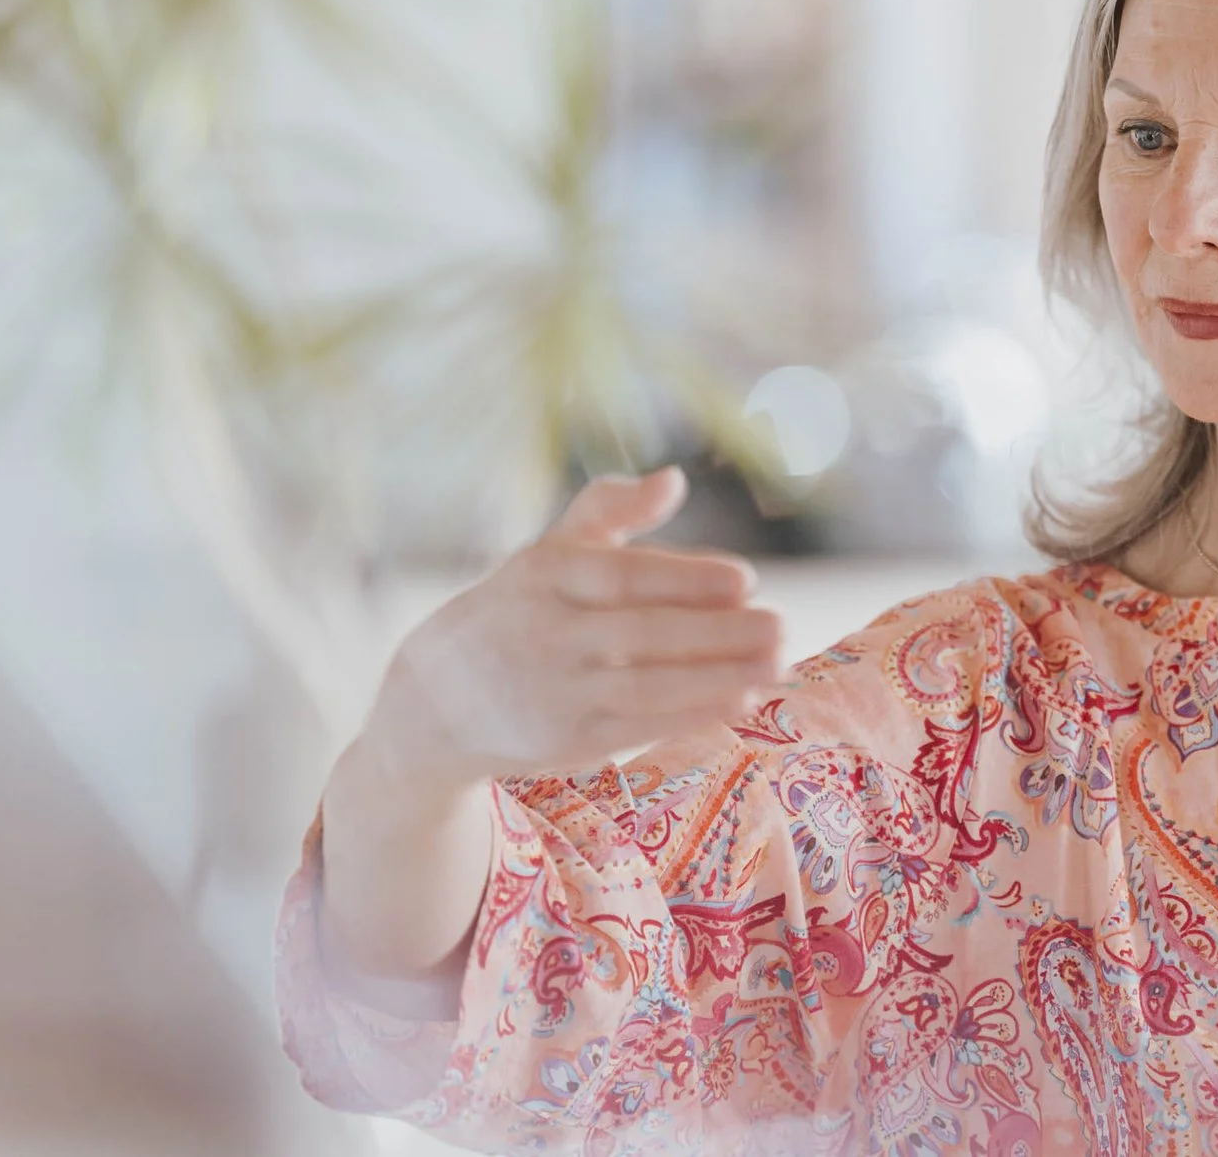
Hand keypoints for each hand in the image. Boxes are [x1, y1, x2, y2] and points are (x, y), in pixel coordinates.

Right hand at [367, 465, 782, 790]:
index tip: (745, 579)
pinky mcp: (567, 739)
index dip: (684, 577)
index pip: (622, 575)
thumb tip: (673, 479)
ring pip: (646, 685)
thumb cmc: (517, 610)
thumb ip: (611, 510)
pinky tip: (742, 699)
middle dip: (719, 633)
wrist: (435, 702)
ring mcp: (557, 691)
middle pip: (642, 633)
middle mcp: (548, 633)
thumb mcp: (549, 551)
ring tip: (777, 664)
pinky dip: (692, 714)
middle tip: (782, 625)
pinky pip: (638, 727)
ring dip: (718, 677)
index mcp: (546, 575)